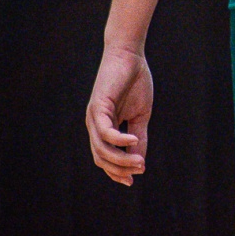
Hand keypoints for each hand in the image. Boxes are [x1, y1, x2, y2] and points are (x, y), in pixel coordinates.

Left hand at [85, 45, 153, 184]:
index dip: (117, 171)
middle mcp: (94, 125)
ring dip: (121, 158)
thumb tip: (140, 162)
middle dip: (119, 169)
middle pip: (101, 158)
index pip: (105, 157)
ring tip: (139, 161)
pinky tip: (132, 139)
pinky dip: (118, 139)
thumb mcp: (140, 115)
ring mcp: (94, 116)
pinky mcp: (98, 106)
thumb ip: (138, 137)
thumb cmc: (135, 83)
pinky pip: (105, 130)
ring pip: (102, 148)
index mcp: (103, 128)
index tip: (133, 180)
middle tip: (139, 170)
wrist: (130, 56)